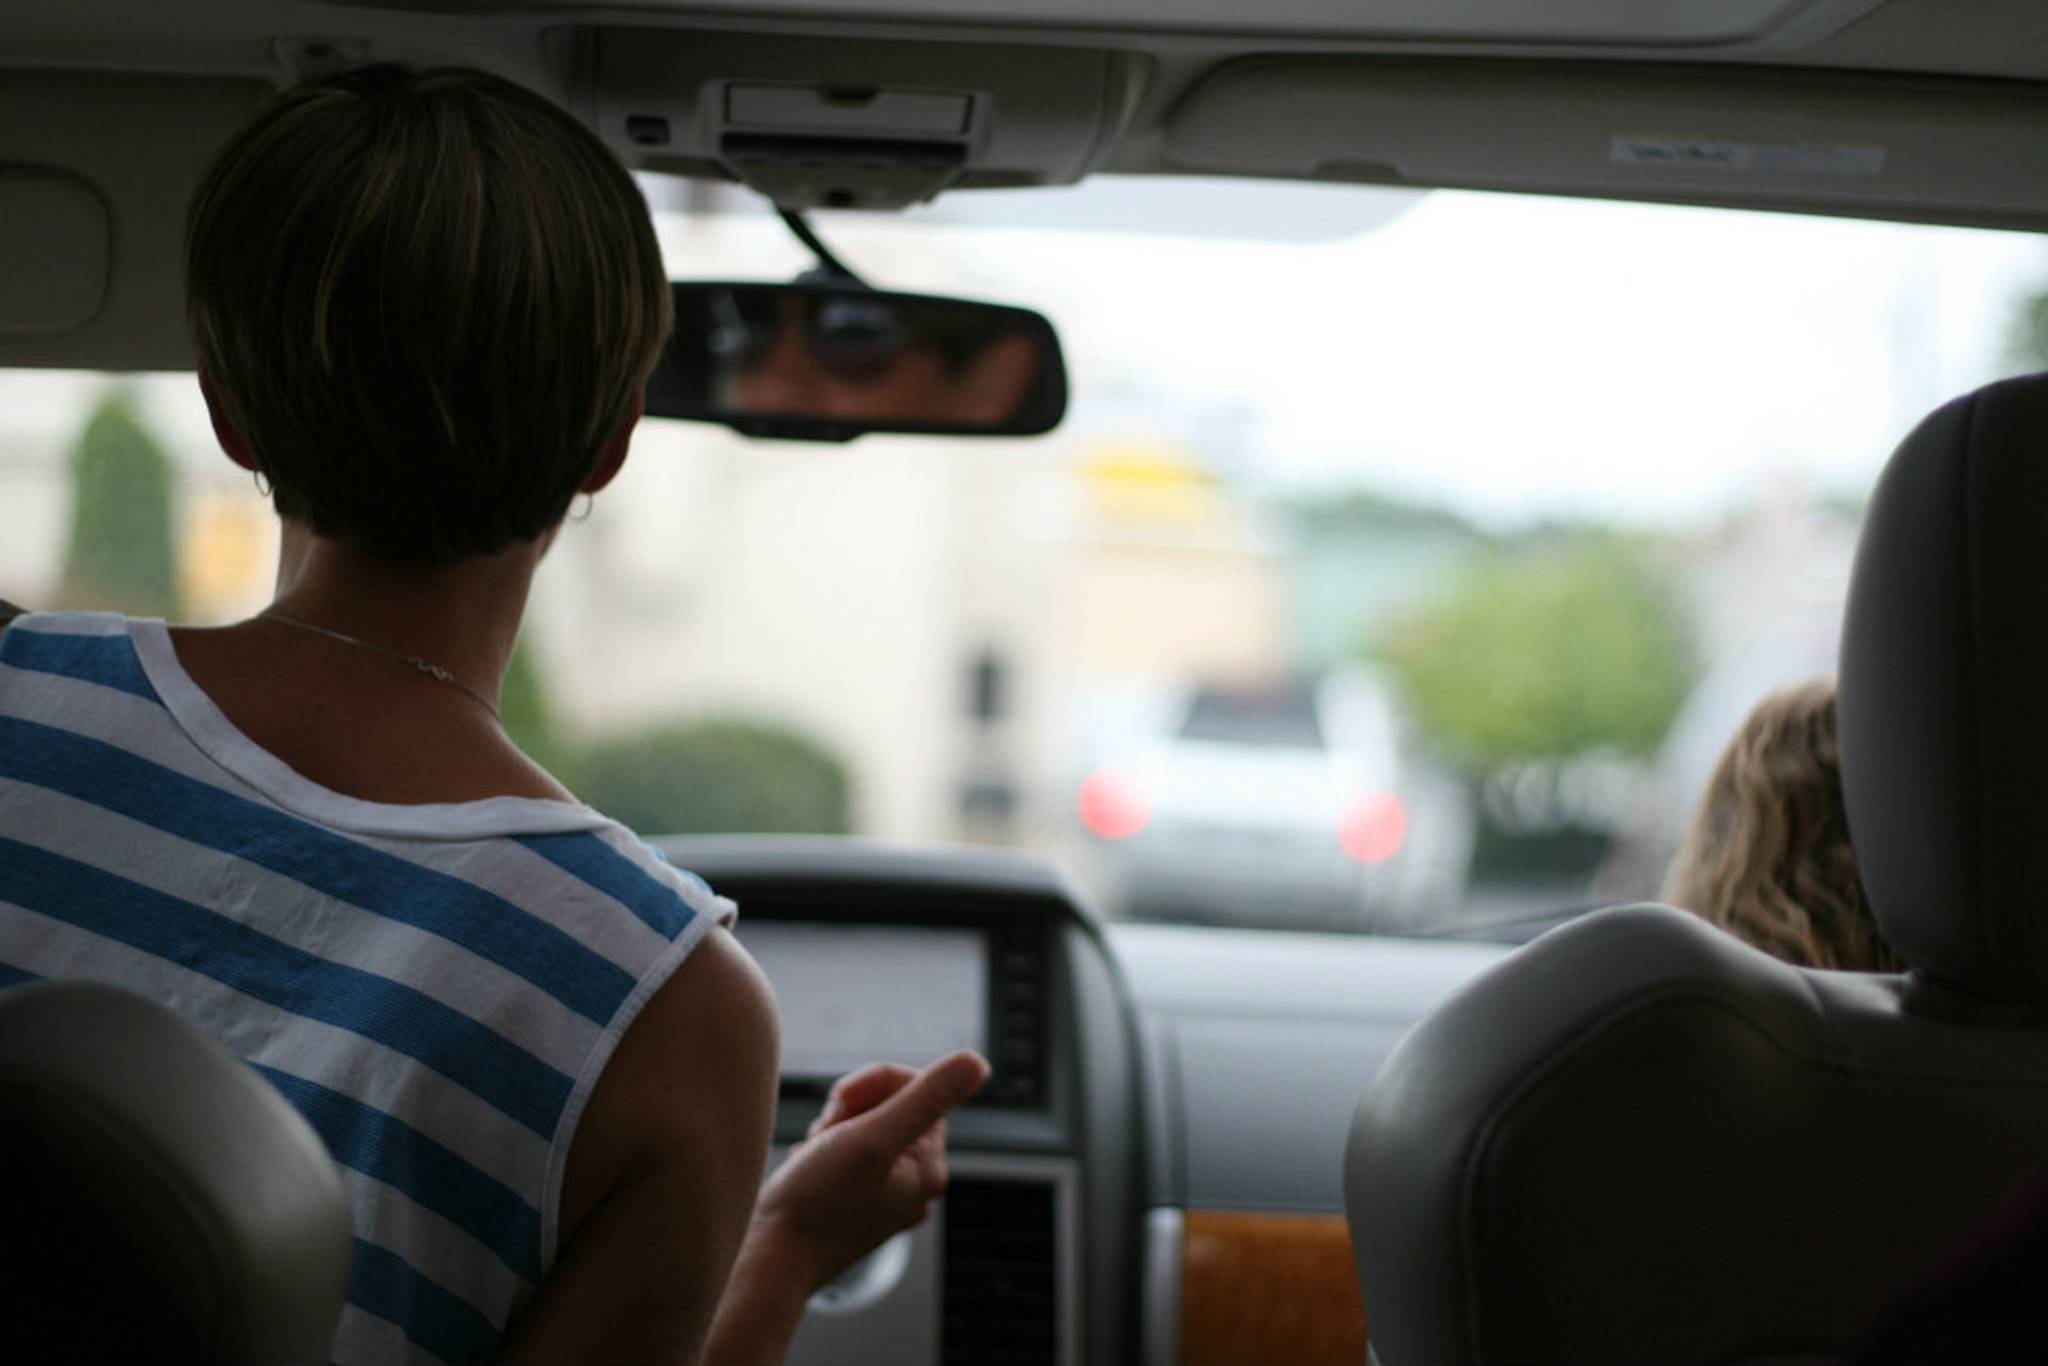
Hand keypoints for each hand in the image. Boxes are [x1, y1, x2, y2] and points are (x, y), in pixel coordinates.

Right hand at [750, 1050, 990, 1292]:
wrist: (773, 1260)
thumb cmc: (817, 1203)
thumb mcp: (873, 1138)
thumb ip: (925, 1098)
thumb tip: (977, 1062)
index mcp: (929, 1167)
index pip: (918, 1089)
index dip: (876, 1081)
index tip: (841, 1099)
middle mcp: (914, 1182)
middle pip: (892, 1107)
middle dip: (853, 1107)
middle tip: (827, 1129)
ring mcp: (886, 1194)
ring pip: (866, 1127)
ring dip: (835, 1127)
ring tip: (816, 1151)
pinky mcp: (857, 1201)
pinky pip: (847, 1153)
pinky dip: (824, 1150)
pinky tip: (809, 1168)